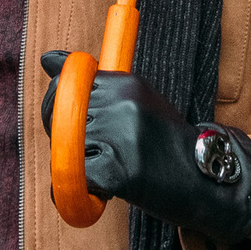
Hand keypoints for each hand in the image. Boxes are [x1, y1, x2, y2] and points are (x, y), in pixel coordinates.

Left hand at [38, 52, 250, 244]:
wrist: (205, 180)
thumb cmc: (164, 141)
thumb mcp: (134, 100)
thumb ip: (93, 84)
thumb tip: (46, 58)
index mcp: (127, 83)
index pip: (68, 84)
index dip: (59, 105)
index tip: (70, 122)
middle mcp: (123, 104)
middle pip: (60, 113)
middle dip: (60, 134)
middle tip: (83, 152)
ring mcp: (122, 137)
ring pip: (67, 147)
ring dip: (78, 164)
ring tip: (107, 170)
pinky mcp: (120, 172)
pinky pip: (77, 178)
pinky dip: (84, 190)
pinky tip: (106, 192)